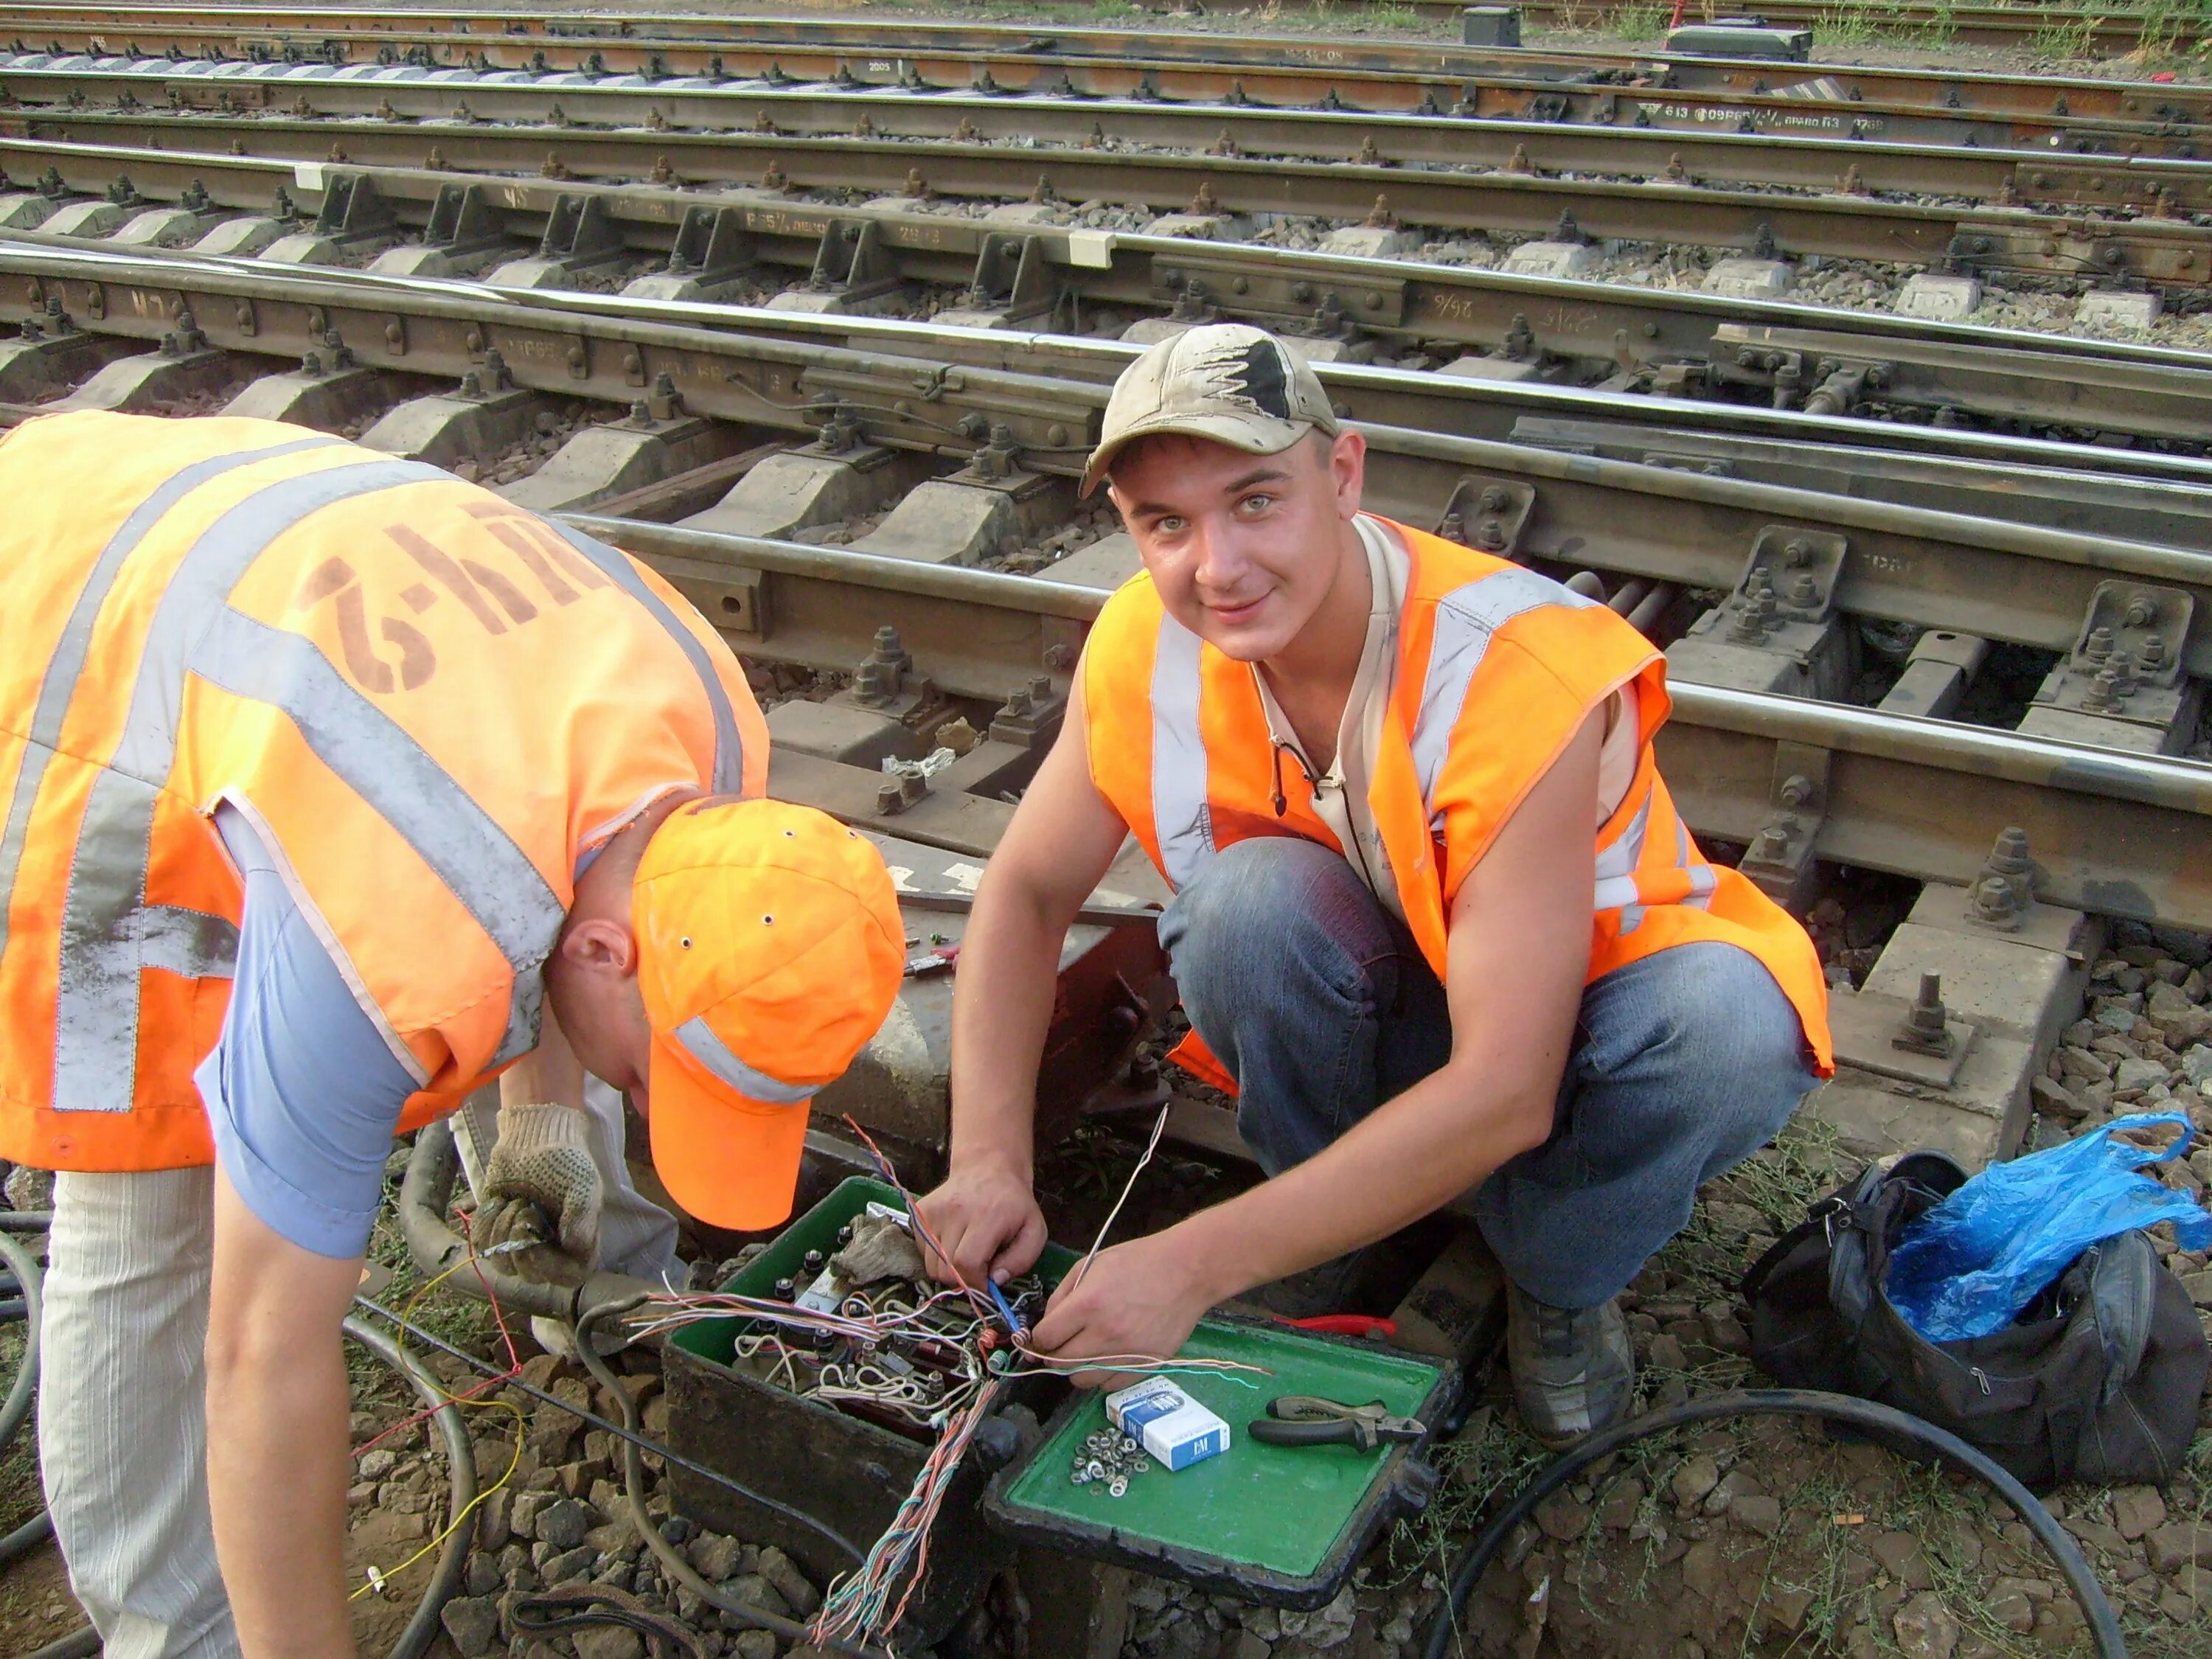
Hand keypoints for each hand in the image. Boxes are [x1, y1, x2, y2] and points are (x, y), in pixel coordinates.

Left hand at [475, 1100, 601, 1286]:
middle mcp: (550, 1255)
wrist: (534, 1141)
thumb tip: (574, 1245)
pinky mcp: (495, 1237)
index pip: (566, 1277)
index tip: (533, 1237)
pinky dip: (487, 1222)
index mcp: (578, 1248)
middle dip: (521, 1240)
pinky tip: (500, 1201)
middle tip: (526, 1206)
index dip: (547, 1264)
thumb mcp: (583, 1184)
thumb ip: (582, 1215)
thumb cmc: (566, 1163)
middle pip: (529, 1275)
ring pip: (502, 1265)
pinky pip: (482, 1247)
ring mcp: (520, 1249)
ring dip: (504, 1228)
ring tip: (516, 1200)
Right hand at [913, 1158, 1046, 1287]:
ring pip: (931, 1266)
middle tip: (978, 1270)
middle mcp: (955, 1211)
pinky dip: (937, 1256)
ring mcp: (933, 1211)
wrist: (989, 1168)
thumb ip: (1020, 1261)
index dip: (976, 1283)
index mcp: (987, 1216)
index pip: (967, 1263)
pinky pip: (922, 1252)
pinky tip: (954, 1242)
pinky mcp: (920, 1212)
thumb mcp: (1034, 1232)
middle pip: (946, 1270)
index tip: (987, 1285)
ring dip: (949, 1270)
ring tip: (967, 1254)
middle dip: (964, 1280)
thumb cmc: (1014, 1204)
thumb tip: (995, 1280)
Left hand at [1028, 1229, 1216, 1389]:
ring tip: (1085, 1352)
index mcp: (1088, 1304)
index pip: (1045, 1338)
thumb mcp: (1091, 1265)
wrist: (1187, 1271)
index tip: (1041, 1337)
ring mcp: (1128, 1354)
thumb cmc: (1137, 1262)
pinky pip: (1110, 1385)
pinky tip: (1107, 1358)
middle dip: (1053, 1355)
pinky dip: (1102, 1376)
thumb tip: (1043, 1328)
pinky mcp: (1146, 1366)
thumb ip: (1061, 1296)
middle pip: (1060, 1363)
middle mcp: (1106, 1334)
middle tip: (1060, 1345)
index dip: (1037, 1339)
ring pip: (1083, 1380)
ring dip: (1076, 1369)